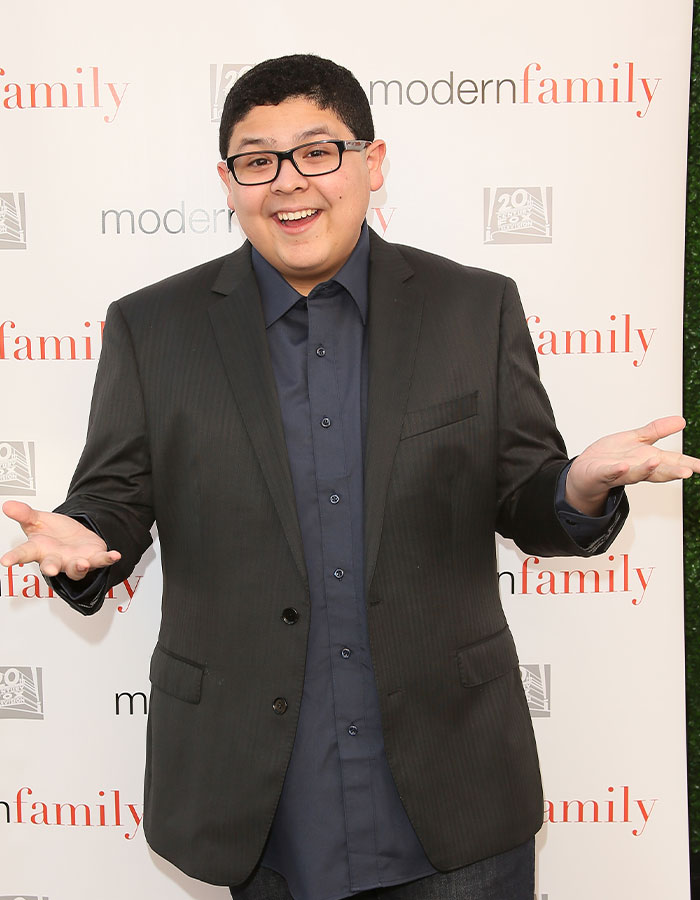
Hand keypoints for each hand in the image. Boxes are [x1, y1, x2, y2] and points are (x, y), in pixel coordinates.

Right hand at [1, 500, 120, 580]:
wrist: (74, 537)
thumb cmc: (54, 533)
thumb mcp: (37, 519)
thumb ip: (24, 514)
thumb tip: (7, 505)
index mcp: (39, 549)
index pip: (23, 553)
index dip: (14, 557)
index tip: (5, 561)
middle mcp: (56, 559)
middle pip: (51, 565)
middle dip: (51, 568)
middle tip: (50, 570)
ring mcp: (74, 561)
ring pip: (76, 568)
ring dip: (79, 567)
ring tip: (82, 563)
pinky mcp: (92, 559)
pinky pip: (100, 560)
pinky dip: (108, 559)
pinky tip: (115, 555)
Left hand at [566, 416, 699, 516]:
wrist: (584, 471)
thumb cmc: (611, 457)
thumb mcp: (637, 439)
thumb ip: (657, 431)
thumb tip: (681, 421)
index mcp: (648, 460)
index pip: (673, 462)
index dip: (689, 464)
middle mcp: (637, 469)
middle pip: (658, 471)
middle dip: (673, 471)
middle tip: (688, 472)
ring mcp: (619, 473)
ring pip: (635, 474)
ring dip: (645, 469)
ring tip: (655, 463)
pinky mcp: (602, 474)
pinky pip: (610, 473)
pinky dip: (616, 470)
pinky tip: (622, 466)